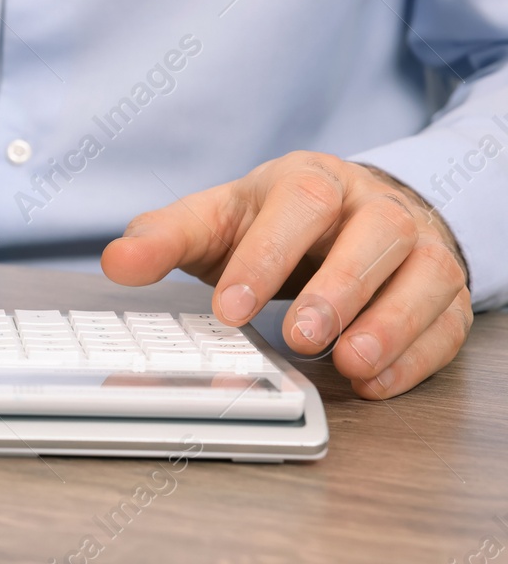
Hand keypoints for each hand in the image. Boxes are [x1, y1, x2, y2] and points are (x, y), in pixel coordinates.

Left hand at [100, 151, 471, 398]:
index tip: (229, 309)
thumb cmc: (273, 222)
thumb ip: (165, 238)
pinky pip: (447, 319)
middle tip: (298, 337)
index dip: (266, 256)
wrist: (351, 212)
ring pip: (425, 275)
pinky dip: (418, 355)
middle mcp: (373, 207)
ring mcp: (419, 246)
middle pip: (374, 235)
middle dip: (337, 289)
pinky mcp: (444, 290)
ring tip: (348, 363)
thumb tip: (117, 261)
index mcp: (310, 181)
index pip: (299, 205)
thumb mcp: (215, 220)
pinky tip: (376, 382)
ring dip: (390, 323)